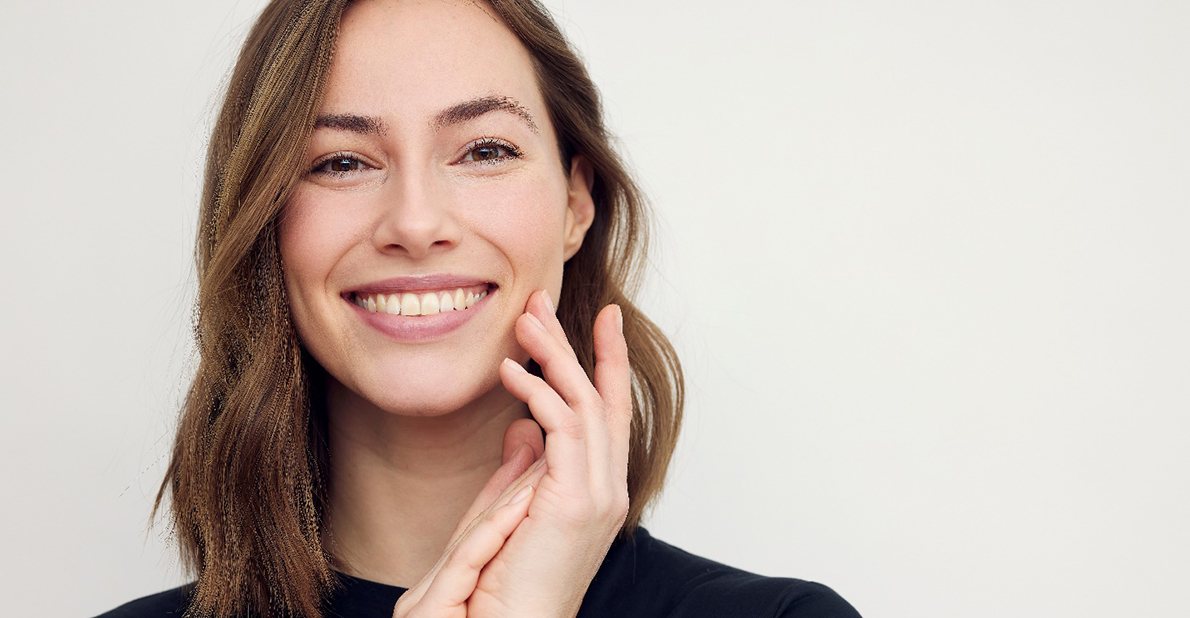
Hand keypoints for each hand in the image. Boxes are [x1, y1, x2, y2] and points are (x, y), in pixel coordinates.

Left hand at [391, 290, 630, 616]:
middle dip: (579, 344)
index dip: (606, 363)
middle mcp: (608, 489)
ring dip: (555, 356)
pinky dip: (539, 393)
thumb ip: (521, 470)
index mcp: (598, 490)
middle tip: (546, 301)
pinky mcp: (576, 500)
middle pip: (602, 398)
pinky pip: (564, 429)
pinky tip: (512, 371)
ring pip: (585, 404)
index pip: (608, 413)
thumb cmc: (504, 584)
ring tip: (525, 320)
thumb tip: (522, 429)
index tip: (600, 319)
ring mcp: (599, 495)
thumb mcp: (512, 513)